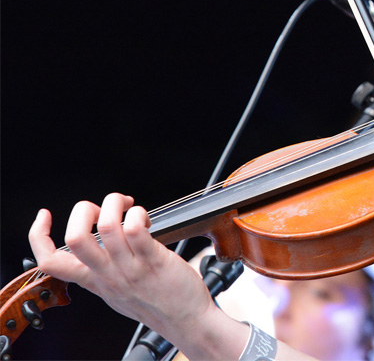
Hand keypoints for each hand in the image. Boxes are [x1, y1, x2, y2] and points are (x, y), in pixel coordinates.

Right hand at [28, 193, 244, 356]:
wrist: (185, 320)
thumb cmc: (155, 302)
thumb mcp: (115, 293)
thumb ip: (101, 273)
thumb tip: (96, 248)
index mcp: (94, 280)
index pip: (50, 262)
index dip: (38, 236)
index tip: (44, 216)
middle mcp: (107, 274)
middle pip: (74, 238)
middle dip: (82, 210)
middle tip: (101, 208)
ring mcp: (129, 267)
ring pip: (108, 225)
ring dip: (115, 204)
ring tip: (128, 206)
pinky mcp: (153, 260)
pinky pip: (136, 229)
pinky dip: (138, 214)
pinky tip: (145, 218)